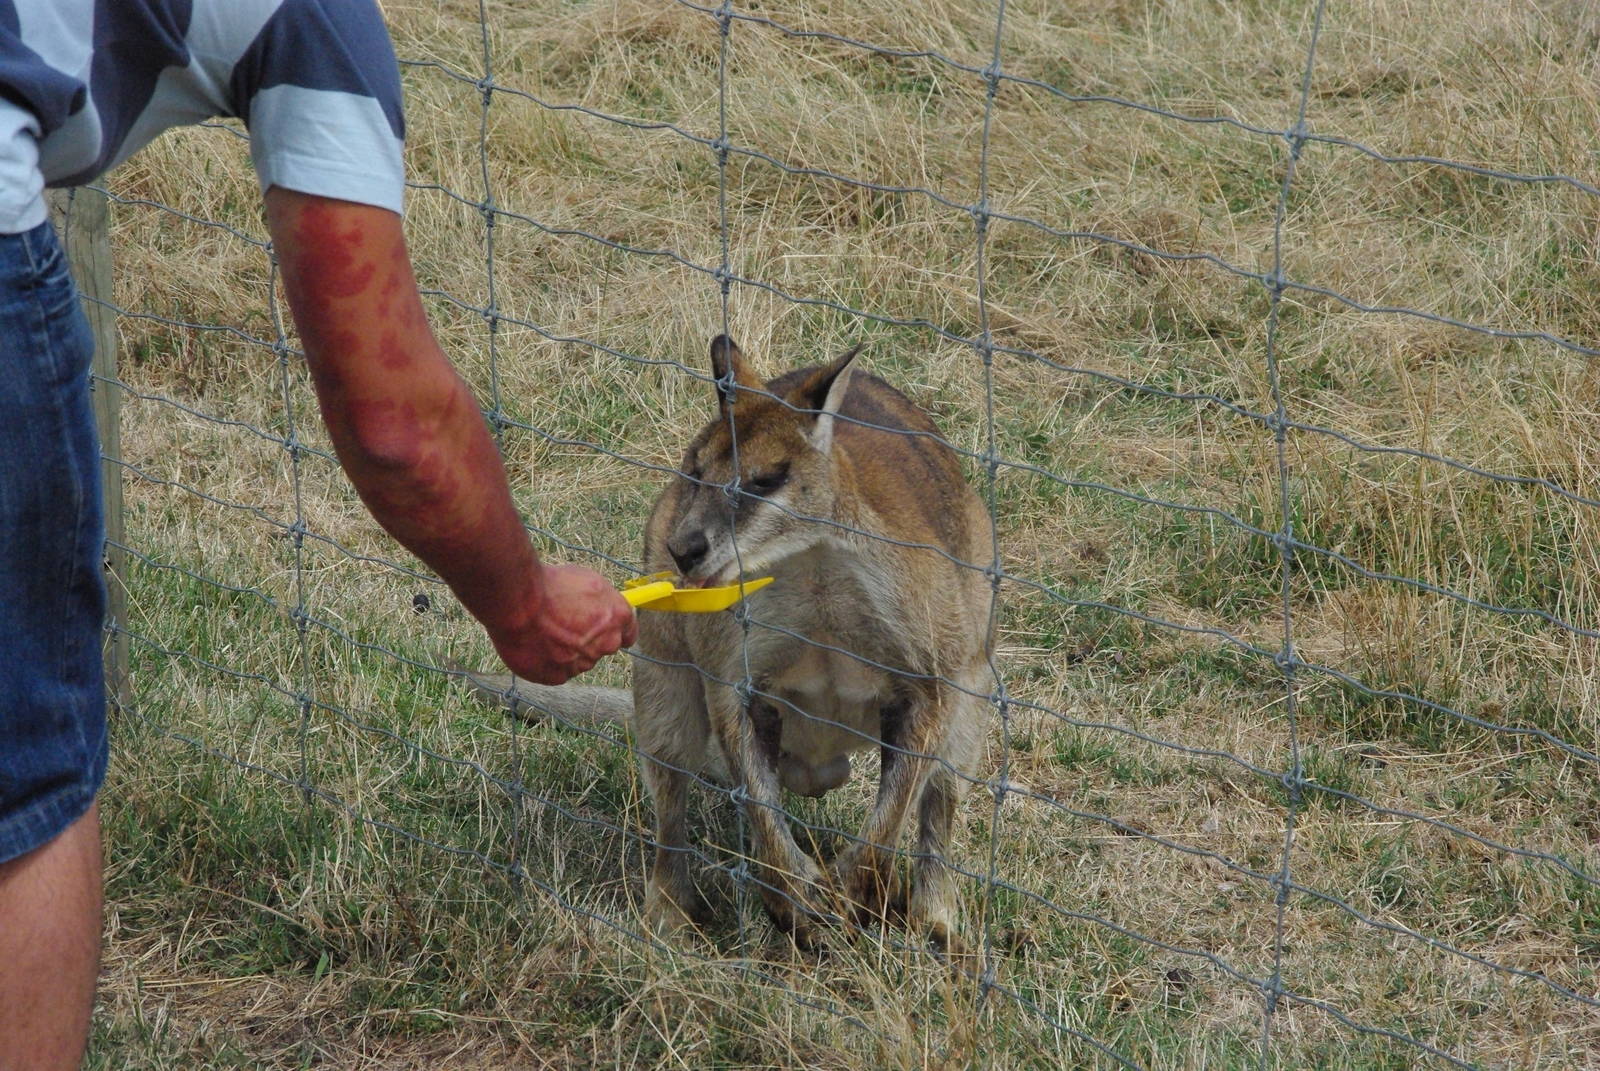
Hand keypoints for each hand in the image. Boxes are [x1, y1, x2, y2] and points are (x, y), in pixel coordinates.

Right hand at [488, 563, 636, 684]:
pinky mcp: (559, 677)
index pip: (629, 633)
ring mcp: (583, 663)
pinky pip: (557, 672)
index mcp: (618, 617)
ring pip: (578, 661)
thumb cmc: (549, 585)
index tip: (605, 629)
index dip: (614, 630)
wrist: (518, 604)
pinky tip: (535, 646)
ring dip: (566, 652)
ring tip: (543, 633)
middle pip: (602, 647)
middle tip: (564, 626)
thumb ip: (601, 599)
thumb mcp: (587, 579)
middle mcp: (606, 643)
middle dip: (588, 640)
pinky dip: (547, 663)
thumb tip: (600, 606)